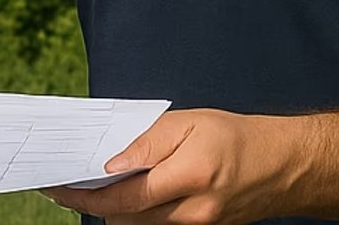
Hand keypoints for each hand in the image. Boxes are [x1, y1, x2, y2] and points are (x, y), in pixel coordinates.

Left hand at [45, 108, 298, 224]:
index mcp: (188, 179)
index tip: (58, 187)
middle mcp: (192, 214)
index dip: (86, 194)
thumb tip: (110, 164)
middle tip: (64, 184)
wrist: (281, 166)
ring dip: (112, 210)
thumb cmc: (234, 136)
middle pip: (126, 219)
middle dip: (92, 203)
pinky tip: (123, 194)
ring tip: (88, 187)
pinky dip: (135, 214)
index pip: (125, 196)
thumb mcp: (189, 123)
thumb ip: (147, 143)